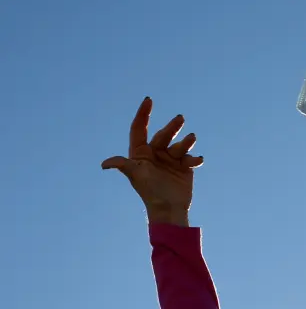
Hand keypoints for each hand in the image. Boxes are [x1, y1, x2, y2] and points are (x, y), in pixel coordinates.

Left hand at [102, 97, 202, 225]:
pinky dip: (195, 158)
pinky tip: (196, 161)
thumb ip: (123, 165)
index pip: (140, 128)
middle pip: (163, 134)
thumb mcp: (136, 176)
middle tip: (180, 119)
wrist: (168, 208)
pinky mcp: (184, 167)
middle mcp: (156, 153)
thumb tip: (104, 164)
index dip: (143, 114)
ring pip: (179, 144)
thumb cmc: (149, 192)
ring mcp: (171, 159)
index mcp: (141, 152)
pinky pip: (191, 158)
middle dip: (171, 126)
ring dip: (186, 141)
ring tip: (191, 138)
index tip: (148, 100)